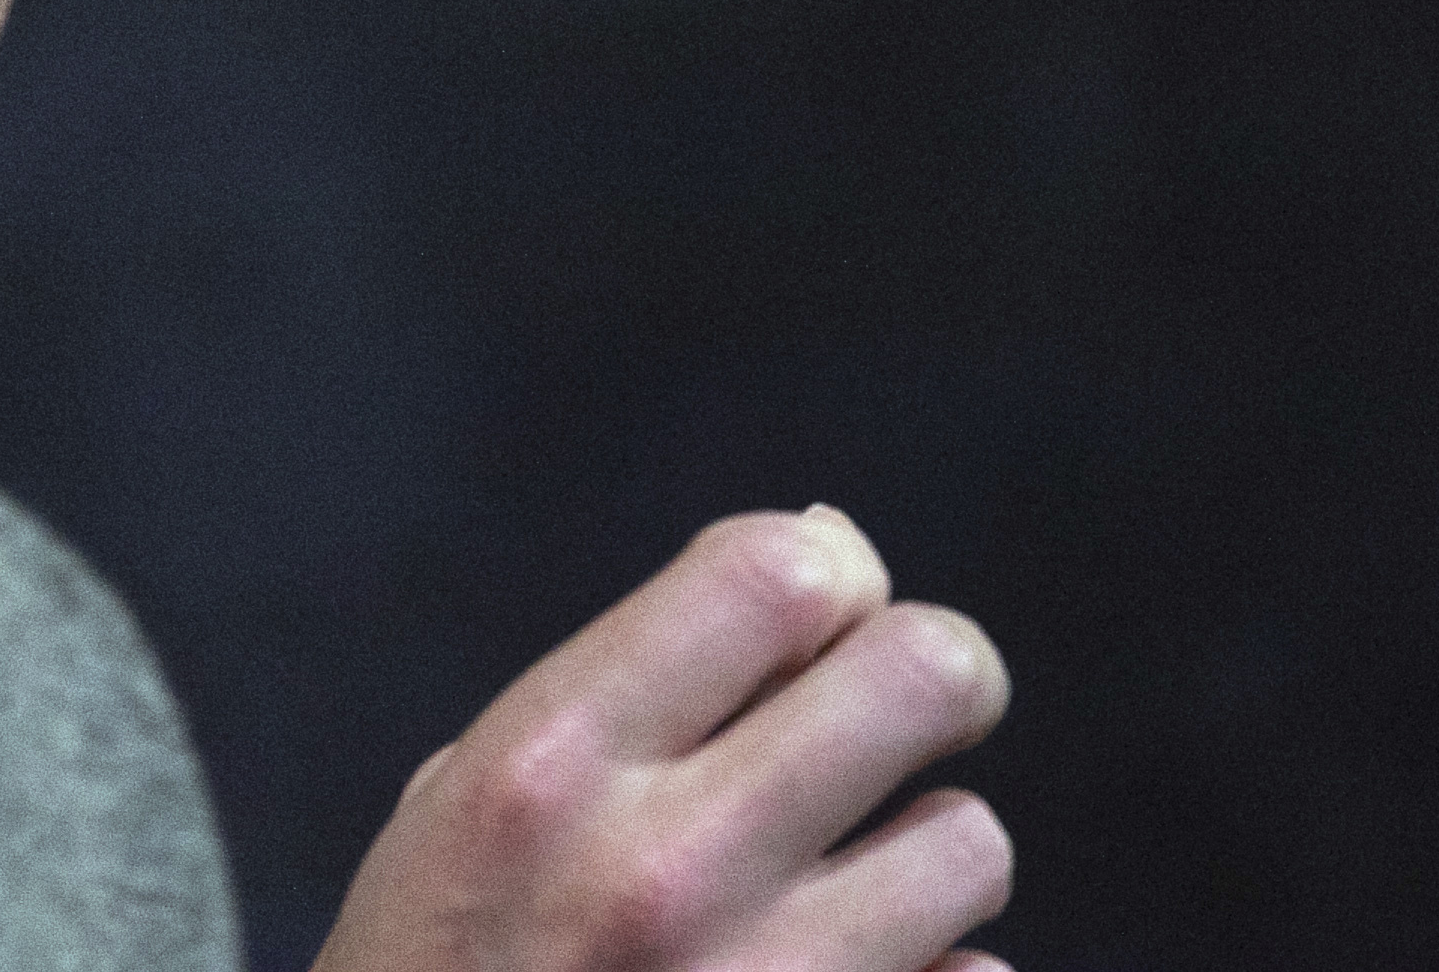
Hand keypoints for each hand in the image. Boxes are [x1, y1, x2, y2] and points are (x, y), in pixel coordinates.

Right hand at [312, 507, 1012, 971]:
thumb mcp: (467, 798)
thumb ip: (634, 677)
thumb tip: (835, 554)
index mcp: (551, 767)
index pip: (776, 572)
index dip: (828, 574)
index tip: (819, 618)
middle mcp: (665, 872)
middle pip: (921, 674)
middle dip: (934, 676)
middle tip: (906, 711)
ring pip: (971, 842)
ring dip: (926, 852)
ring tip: (849, 883)